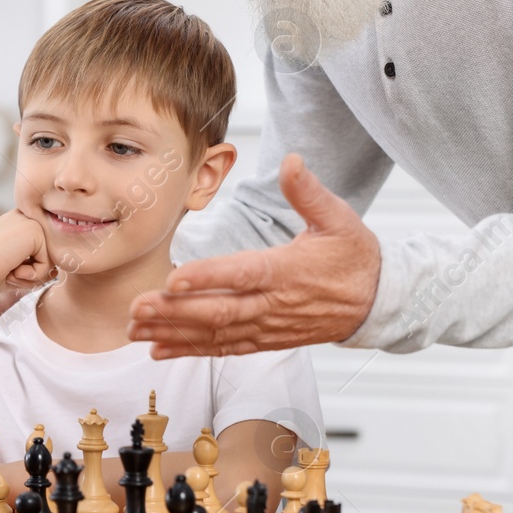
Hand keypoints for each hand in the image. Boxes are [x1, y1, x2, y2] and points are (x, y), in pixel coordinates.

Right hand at [0, 210, 52, 298]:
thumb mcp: (15, 269)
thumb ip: (35, 267)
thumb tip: (57, 272)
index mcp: (16, 223)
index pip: (39, 249)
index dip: (28, 267)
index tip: (5, 269)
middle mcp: (24, 217)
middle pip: (46, 254)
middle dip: (31, 272)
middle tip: (9, 273)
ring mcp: (30, 221)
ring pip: (50, 259)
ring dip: (32, 275)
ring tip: (11, 271)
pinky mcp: (35, 231)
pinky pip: (48, 263)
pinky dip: (32, 275)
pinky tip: (13, 269)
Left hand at [127, 154, 380, 357]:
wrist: (376, 302)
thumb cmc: (355, 257)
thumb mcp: (339, 218)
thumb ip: (309, 192)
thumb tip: (292, 161)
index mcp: (287, 270)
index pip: (242, 275)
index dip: (208, 278)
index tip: (174, 280)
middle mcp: (273, 303)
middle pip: (219, 311)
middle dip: (175, 312)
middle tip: (137, 307)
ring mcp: (268, 326)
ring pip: (215, 334)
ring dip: (174, 333)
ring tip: (136, 330)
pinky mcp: (265, 340)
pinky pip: (224, 349)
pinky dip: (191, 351)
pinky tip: (159, 350)